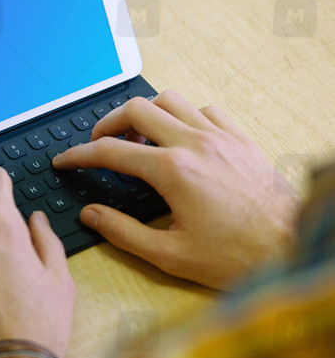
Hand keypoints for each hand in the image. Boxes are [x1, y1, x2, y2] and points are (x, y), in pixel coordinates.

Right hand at [52, 90, 298, 289]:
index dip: (80, 155)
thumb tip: (91, 215)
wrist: (290, 248)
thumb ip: (123, 232)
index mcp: (173, 172)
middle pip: (137, 109)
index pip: (111, 151)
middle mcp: (196, 144)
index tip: (66, 160)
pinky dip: (184, 118)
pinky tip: (180, 140)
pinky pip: (206, 110)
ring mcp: (222, 137)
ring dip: (146, 114)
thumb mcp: (169, 255)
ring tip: (136, 139)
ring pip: (171, 100)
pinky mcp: (242, 140)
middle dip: (107, 123)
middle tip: (97, 144)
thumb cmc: (236, 257)